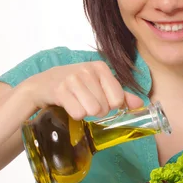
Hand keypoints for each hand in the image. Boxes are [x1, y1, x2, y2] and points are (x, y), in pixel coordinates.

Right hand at [19, 61, 142, 118]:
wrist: (43, 84)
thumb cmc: (75, 85)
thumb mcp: (98, 85)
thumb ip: (120, 94)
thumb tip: (139, 104)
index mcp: (100, 67)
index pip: (117, 99)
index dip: (110, 106)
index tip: (100, 100)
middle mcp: (87, 70)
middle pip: (105, 107)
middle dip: (96, 111)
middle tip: (85, 102)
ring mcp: (73, 79)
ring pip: (92, 111)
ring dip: (85, 113)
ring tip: (77, 104)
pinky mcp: (60, 90)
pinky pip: (78, 113)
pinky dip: (74, 115)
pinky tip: (68, 106)